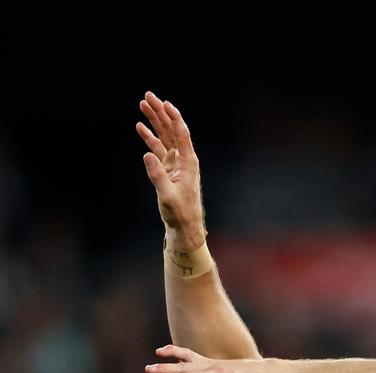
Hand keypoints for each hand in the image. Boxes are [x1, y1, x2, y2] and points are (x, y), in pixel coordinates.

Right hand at [136, 92, 205, 250]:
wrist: (184, 225)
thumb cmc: (180, 213)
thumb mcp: (168, 196)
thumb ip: (158, 176)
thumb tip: (147, 154)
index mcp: (188, 162)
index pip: (181, 134)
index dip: (173, 117)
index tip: (163, 103)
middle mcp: (183, 159)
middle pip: (172, 130)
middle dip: (160, 112)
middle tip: (147, 96)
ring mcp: (175, 163)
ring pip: (165, 136)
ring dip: (154, 121)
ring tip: (142, 105)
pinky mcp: (168, 169)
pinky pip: (158, 148)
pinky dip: (150, 137)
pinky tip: (140, 126)